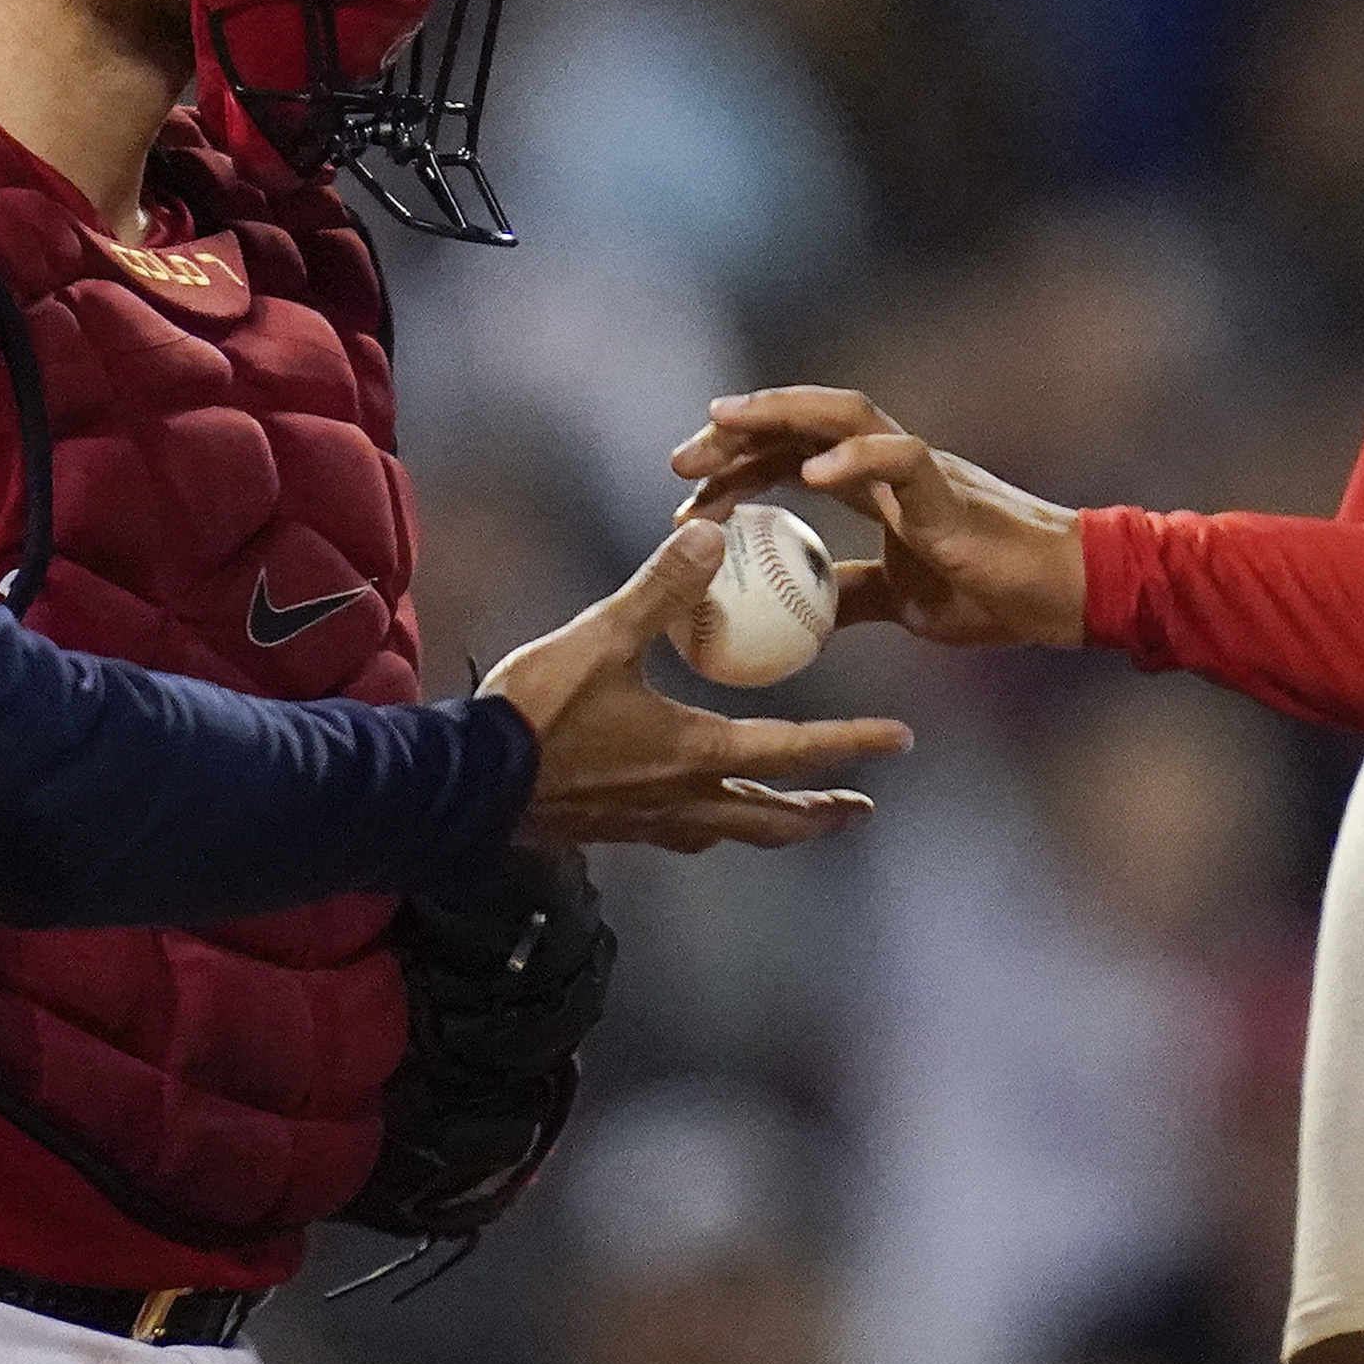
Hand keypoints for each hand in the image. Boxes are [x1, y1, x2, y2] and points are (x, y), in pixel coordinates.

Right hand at [483, 522, 914, 854]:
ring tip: (793, 817)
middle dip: (822, 812)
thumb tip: (713, 530)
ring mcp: (648, 823)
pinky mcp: (613, 830)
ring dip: (772, 825)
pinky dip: (712, 823)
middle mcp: (683, 801)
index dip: (852, 743)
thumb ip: (660, 586)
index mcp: (696, 755)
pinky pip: (683, 832)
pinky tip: (699, 809)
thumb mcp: (601, 637)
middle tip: (861, 807)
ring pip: (731, 833)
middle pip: (773, 819)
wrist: (462, 785)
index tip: (901, 740)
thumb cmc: (534, 714)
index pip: (794, 752)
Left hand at [668, 389, 1085, 648]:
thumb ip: (849, 596)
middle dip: (736, 431)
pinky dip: (853, 457)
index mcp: (875, 486)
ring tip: (722, 425)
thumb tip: (798, 616)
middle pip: (801, 422)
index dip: (735, 468)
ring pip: (844, 413)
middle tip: (678, 459)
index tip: (684, 498)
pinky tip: (809, 472)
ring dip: (778, 414)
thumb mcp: (900, 602)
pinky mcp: (951, 489)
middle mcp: (890, 462)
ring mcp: (921, 468)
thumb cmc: (994, 594)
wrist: (1070, 595)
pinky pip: (900, 457)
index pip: (789, 457)